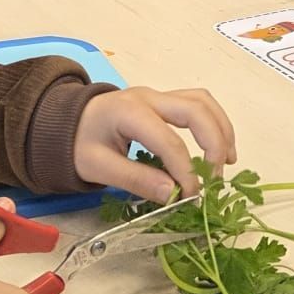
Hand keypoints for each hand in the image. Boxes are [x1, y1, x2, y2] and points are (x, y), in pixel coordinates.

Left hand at [74, 87, 237, 201]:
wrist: (65, 122)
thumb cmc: (79, 143)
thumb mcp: (98, 167)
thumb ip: (135, 179)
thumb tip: (173, 194)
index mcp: (129, 112)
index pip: (169, 141)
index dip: (186, 171)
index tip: (192, 197)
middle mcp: (149, 97)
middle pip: (196, 110)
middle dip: (214, 144)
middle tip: (215, 179)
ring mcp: (158, 96)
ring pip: (202, 102)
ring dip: (221, 130)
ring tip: (228, 162)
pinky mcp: (164, 102)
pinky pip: (198, 105)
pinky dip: (214, 124)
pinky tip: (219, 149)